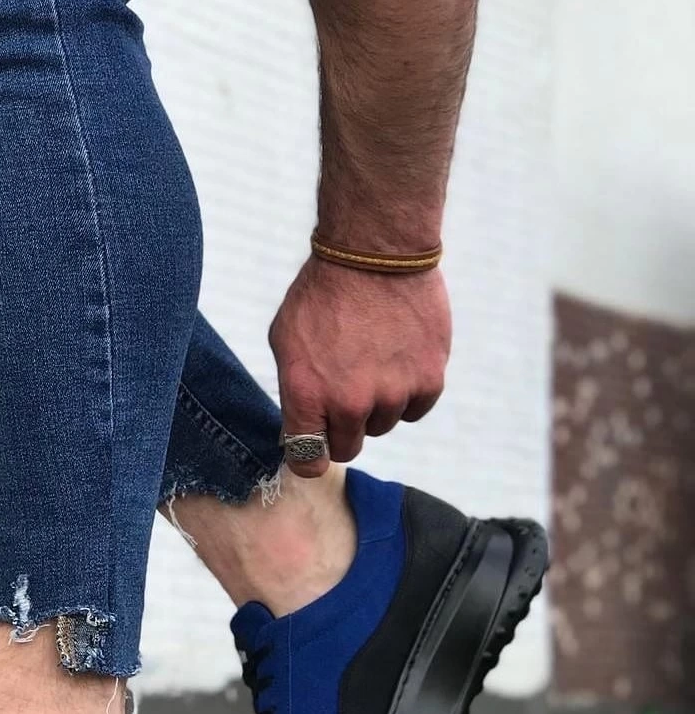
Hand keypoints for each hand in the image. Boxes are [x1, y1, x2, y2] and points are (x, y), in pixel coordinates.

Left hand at [268, 258, 451, 477]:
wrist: (374, 253)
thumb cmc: (323, 294)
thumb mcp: (285, 340)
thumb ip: (294, 390)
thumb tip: (300, 428)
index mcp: (308, 395)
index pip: (308, 460)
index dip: (309, 456)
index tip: (313, 445)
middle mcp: (351, 402)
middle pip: (348, 447)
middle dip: (342, 427)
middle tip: (344, 391)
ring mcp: (393, 393)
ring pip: (383, 425)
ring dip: (377, 404)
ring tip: (372, 360)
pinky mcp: (429, 379)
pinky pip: (416, 408)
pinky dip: (408, 391)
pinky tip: (397, 358)